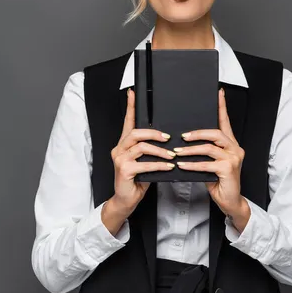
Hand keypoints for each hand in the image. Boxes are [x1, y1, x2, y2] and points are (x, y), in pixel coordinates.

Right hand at [110, 88, 175, 212]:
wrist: (125, 200)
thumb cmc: (137, 179)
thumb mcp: (145, 161)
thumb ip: (150, 149)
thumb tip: (167, 138)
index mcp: (124, 143)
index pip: (128, 121)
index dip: (131, 107)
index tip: (133, 92)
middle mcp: (119, 148)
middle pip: (136, 132)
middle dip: (154, 133)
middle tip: (169, 138)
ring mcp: (120, 159)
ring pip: (141, 147)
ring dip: (160, 151)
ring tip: (172, 156)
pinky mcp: (124, 170)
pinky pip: (144, 163)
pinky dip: (159, 165)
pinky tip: (169, 167)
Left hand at [173, 88, 245, 214]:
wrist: (230, 201)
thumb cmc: (219, 181)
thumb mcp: (211, 163)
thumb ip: (205, 151)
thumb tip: (185, 141)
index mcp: (231, 143)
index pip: (225, 121)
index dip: (221, 107)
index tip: (218, 93)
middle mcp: (234, 148)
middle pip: (215, 133)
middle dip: (197, 133)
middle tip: (182, 136)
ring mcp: (233, 158)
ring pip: (209, 148)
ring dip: (190, 149)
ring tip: (177, 151)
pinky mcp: (228, 169)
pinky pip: (206, 164)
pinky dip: (192, 164)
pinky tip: (182, 165)